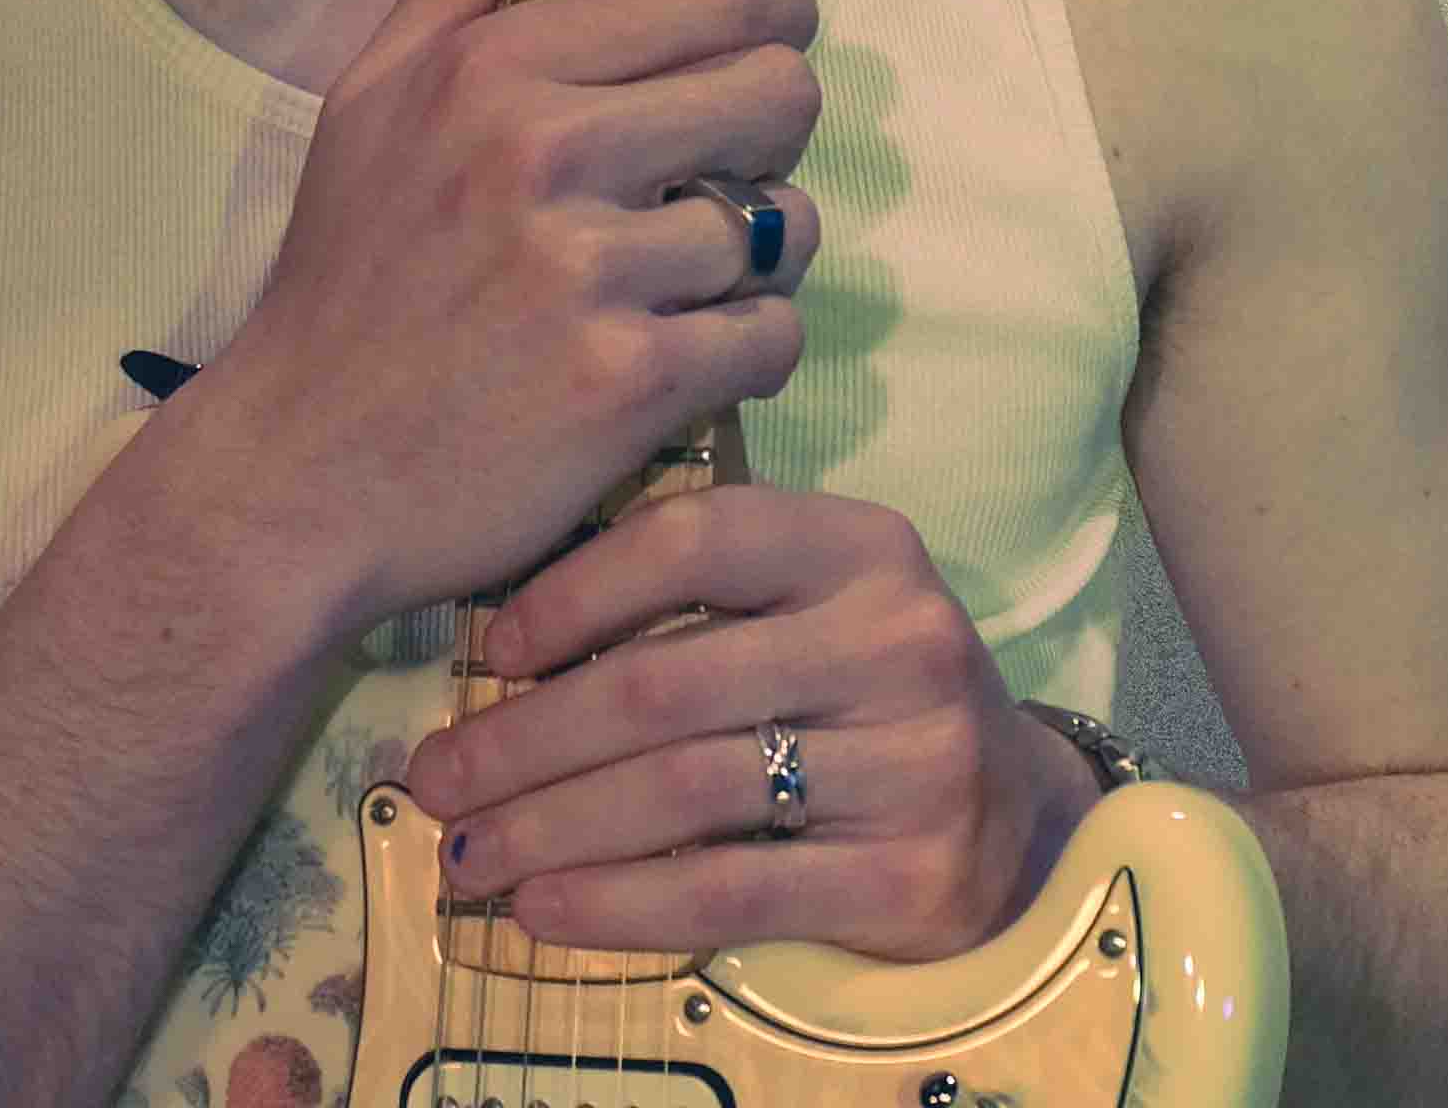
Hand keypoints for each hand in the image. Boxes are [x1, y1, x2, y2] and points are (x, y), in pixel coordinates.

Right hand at [178, 0, 825, 635]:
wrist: (295, 472)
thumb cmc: (343, 276)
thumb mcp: (368, 99)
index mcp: (494, 66)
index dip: (777, 11)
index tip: (772, 37)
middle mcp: (547, 151)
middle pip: (778, 93)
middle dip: (774, 130)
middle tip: (728, 163)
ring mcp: (591, 272)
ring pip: (781, 225)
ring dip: (759, 252)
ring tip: (695, 270)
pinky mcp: (628, 384)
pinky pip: (770, 335)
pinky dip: (749, 346)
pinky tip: (690, 350)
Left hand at [397, 483, 1102, 961]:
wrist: (1012, 812)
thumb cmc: (861, 686)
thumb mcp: (807, 602)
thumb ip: (697, 593)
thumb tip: (501, 631)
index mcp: (860, 545)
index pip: (695, 538)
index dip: (577, 589)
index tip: (488, 646)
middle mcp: (895, 639)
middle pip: (667, 685)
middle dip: (527, 738)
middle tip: (434, 777)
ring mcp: (913, 760)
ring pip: (685, 794)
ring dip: (552, 829)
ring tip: (466, 856)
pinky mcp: (909, 877)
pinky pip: (733, 891)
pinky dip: (621, 904)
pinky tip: (544, 909)